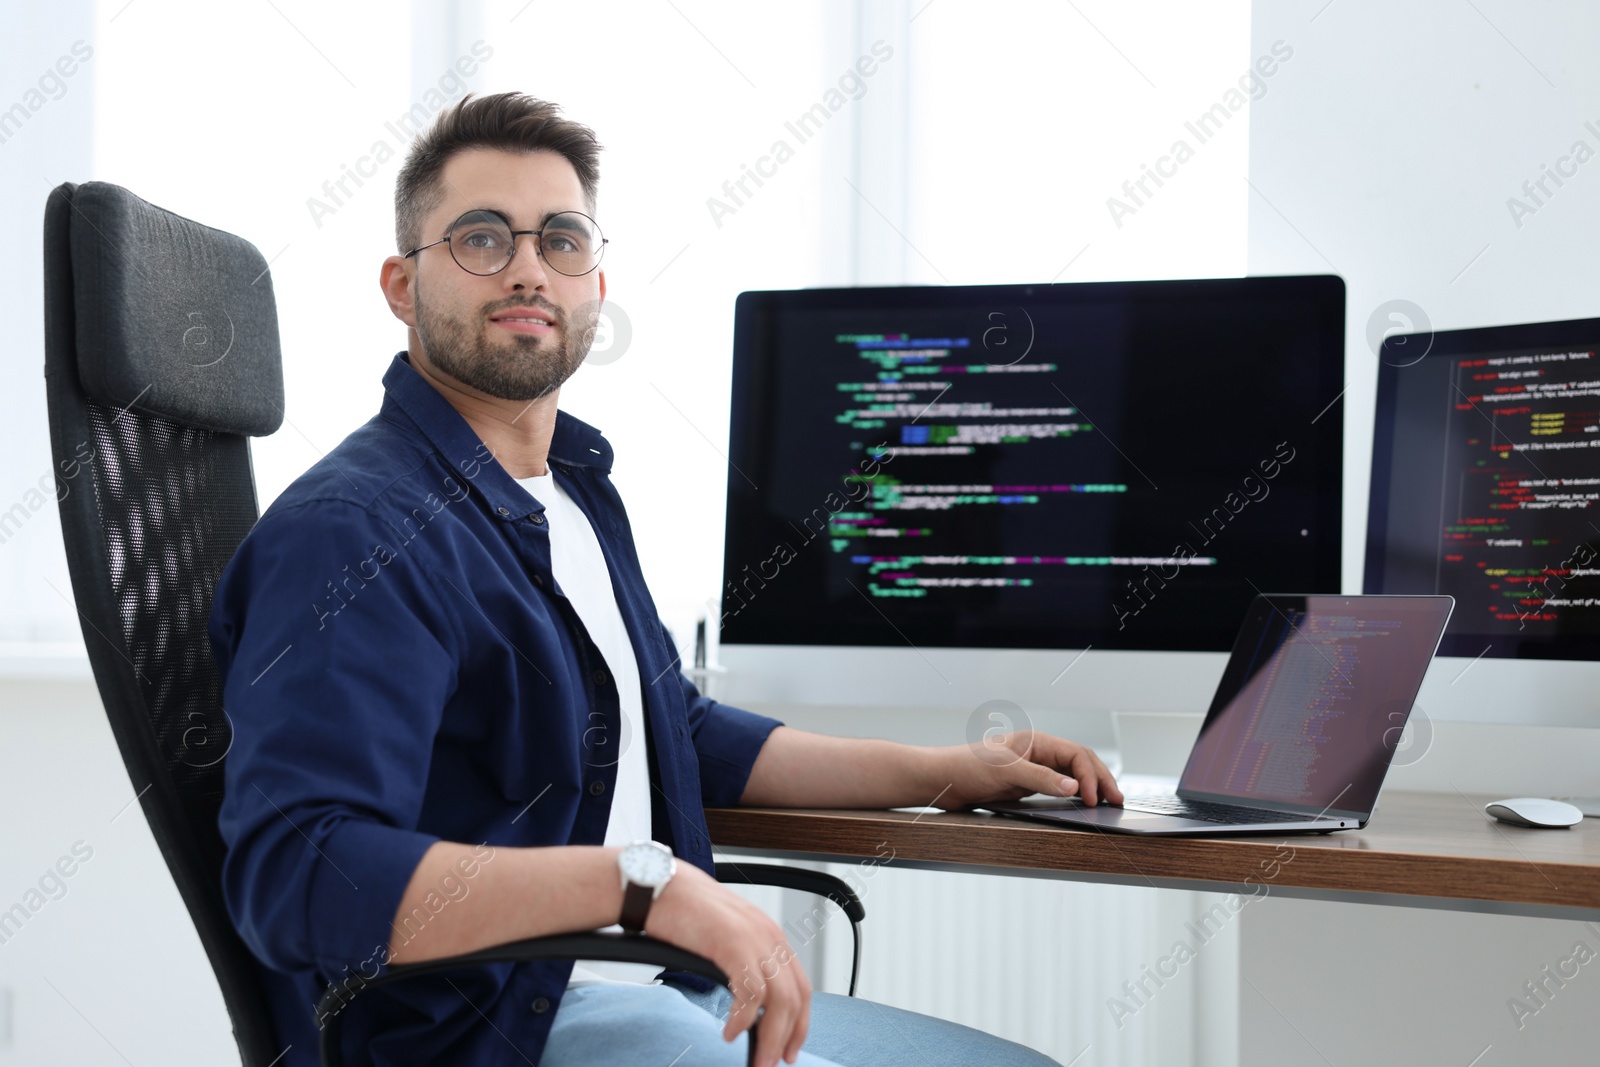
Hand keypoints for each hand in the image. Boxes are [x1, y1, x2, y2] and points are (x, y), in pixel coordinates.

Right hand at [644, 861, 810, 1066]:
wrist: (659, 886)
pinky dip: (743, 1020)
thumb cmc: (686, 911)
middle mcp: (768, 937)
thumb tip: (748, 1001)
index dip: (799, 1022)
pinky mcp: (733, 945)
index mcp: (770, 935)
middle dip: (788, 1037)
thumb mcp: (727, 934)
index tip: (789, 1048)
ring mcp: (754, 940)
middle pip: (796, 998)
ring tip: (757, 1059)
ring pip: (779, 1001)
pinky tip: (730, 1032)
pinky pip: (750, 994)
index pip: (801, 987)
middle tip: (774, 1063)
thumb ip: (744, 959)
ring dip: (770, 1037)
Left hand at [930, 729, 1123, 810]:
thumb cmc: (966, 767)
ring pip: (1072, 774)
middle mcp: (1038, 752)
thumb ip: (1040, 779)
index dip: (1090, 775)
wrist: (942, 780)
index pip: (1075, 754)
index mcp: (1036, 740)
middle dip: (1100, 779)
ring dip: (1091, 786)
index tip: (1093, 798)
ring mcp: (1034, 768)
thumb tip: (1074, 786)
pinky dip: (1075, 794)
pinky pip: (1058, 786)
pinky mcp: (1026, 784)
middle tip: (1117, 800)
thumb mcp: (1005, 772)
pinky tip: (1083, 804)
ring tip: (1107, 802)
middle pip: (1080, 762)